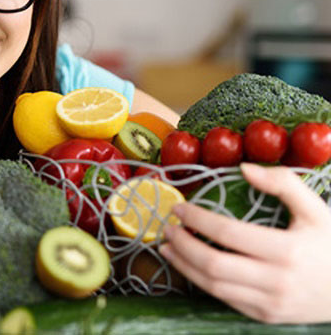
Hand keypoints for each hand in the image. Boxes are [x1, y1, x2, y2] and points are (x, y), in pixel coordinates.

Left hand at [159, 163, 330, 323]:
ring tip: (168, 246)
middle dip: (183, 244)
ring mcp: (271, 302)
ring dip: (183, 265)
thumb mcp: (316, 209)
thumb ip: (283, 183)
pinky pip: (225, 299)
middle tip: (168, 228)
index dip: (197, 220)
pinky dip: (201, 281)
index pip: (228, 233)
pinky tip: (189, 265)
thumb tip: (244, 168)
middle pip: (213, 263)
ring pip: (213, 286)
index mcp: (288, 250)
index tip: (179, 208)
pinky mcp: (266, 316)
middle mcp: (277, 280)